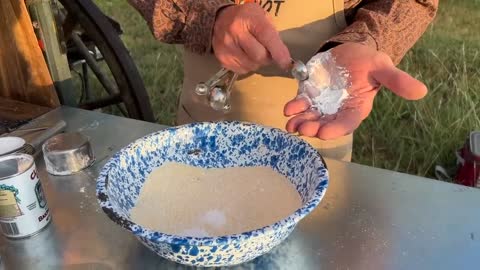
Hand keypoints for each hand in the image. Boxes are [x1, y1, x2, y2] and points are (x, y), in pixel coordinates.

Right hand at [212, 3, 290, 73]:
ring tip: (254, 52)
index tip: (286, 63)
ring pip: (251, 65)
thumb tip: (282, 56)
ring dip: (257, 63)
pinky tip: (245, 56)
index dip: (278, 52)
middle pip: (259, 56)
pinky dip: (248, 66)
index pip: (267, 37)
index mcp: (249, 19)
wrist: (220, 19)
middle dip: (268, 58)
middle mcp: (235, 32)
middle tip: (267, 53)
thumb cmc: (246, 18)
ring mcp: (226, 47)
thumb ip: (273, 35)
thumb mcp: (262, 17)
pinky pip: (242, 70)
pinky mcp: (222, 58)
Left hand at [284, 42, 427, 139]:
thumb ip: (397, 81)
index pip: (346, 123)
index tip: (324, 133)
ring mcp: (321, 105)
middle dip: (313, 128)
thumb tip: (421, 91)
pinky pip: (300, 104)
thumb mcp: (383, 68)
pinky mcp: (309, 95)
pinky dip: (294, 107)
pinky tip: (288, 109)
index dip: (335, 129)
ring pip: (309, 117)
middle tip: (303, 129)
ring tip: (291, 125)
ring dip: (300, 122)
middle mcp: (336, 111)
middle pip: (324, 124)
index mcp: (355, 109)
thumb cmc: (368, 62)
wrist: (349, 52)